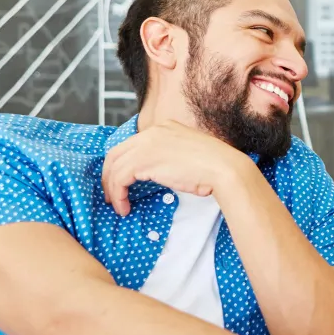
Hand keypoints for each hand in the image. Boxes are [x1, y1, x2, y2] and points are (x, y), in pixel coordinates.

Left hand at [102, 120, 251, 215]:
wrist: (224, 169)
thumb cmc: (214, 167)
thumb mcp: (189, 155)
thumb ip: (170, 156)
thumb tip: (159, 172)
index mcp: (165, 128)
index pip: (132, 144)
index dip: (123, 164)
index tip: (123, 181)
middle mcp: (153, 131)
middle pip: (116, 152)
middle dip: (109, 175)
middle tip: (111, 194)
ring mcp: (147, 144)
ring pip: (114, 166)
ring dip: (112, 188)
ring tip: (117, 205)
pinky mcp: (143, 160)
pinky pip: (119, 178)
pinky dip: (117, 194)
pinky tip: (124, 207)